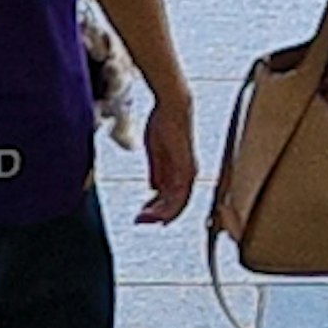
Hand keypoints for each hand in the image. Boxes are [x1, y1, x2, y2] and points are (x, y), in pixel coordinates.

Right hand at [136, 90, 198, 227]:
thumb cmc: (165, 125)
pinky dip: (167, 206)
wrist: (173, 107)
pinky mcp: (186, 167)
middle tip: (138, 221)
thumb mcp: (157, 153)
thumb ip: (157, 172)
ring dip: (158, 214)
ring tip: (140, 218)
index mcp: (182, 171)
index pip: (174, 199)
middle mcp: (189, 175)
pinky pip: (180, 194)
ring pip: (177, 204)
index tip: (144, 217)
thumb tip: (154, 190)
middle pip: (176, 205)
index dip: (160, 211)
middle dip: (157, 216)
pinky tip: (153, 211)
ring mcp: (189, 172)